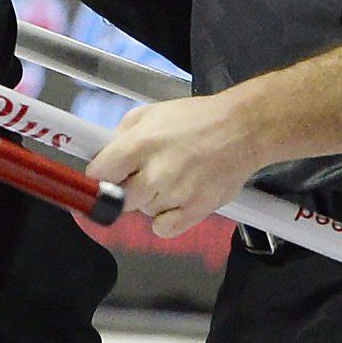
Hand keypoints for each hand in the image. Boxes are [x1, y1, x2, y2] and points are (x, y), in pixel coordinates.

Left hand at [85, 91, 266, 237]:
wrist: (242, 130)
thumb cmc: (196, 119)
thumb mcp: (150, 113)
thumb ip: (122, 135)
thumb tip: (102, 155)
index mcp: (140, 143)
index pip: (99, 174)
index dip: (99, 175)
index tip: (103, 175)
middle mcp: (157, 171)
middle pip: (120, 199)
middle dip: (124, 189)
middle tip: (137, 177)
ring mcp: (177, 194)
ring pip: (142, 213)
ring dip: (149, 201)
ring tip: (167, 181)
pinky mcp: (196, 210)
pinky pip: (163, 229)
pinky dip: (164, 220)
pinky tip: (173, 202)